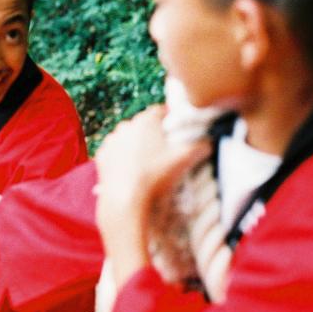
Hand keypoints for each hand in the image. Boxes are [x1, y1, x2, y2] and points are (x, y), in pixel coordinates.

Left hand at [94, 105, 210, 285]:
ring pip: (128, 138)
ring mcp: (111, 140)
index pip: (162, 112)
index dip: (171, 121)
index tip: (177, 134)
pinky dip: (123, 158)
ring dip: (137, 146)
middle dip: (154, 135)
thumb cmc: (157, 175)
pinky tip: (132, 171)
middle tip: (165, 153)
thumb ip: (202, 144)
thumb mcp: (186, 157)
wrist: (126, 199)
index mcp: (146, 119)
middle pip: (145, 125)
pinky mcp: (101, 155)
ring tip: (148, 165)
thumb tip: (211, 139)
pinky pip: (115, 152)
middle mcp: (125, 125)